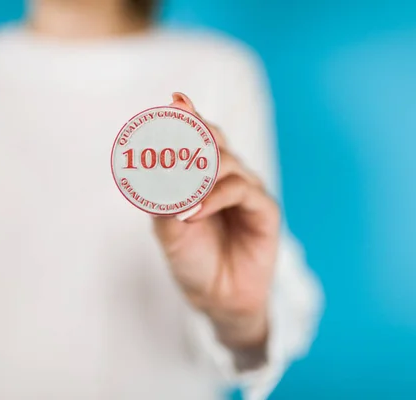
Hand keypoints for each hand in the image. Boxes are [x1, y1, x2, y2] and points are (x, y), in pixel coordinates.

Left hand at [153, 93, 279, 353]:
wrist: (217, 297)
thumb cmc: (192, 258)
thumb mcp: (169, 228)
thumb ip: (162, 199)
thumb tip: (152, 171)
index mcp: (204, 175)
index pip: (196, 137)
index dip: (186, 118)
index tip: (173, 102)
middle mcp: (227, 176)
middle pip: (215, 139)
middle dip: (195, 134)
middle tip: (173, 140)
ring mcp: (248, 191)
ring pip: (227, 162)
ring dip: (200, 173)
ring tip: (179, 194)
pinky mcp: (264, 210)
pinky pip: (241, 191)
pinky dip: (215, 196)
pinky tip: (193, 211)